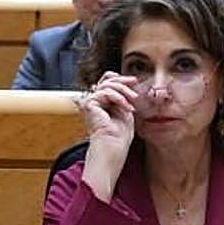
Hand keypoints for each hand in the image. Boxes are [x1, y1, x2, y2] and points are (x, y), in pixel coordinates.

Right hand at [77, 72, 137, 201]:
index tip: (133, 81)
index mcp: (102, 103)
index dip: (118, 78)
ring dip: (123, 90)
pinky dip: (118, 97)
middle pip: (106, 80)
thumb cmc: (121, 134)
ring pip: (106, 85)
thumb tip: (126, 82)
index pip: (106, 82)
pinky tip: (126, 107)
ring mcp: (91, 103)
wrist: (115, 146)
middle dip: (122, 80)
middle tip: (134, 82)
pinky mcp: (89, 105)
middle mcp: (94, 102)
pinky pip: (104, 92)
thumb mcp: (125, 109)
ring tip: (133, 100)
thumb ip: (123, 96)